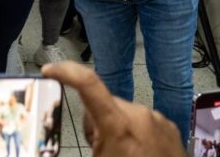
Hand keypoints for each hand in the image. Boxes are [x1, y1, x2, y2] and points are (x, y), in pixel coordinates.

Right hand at [42, 62, 183, 156]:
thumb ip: (89, 138)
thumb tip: (81, 130)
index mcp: (118, 125)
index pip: (88, 84)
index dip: (66, 71)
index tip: (50, 70)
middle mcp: (139, 115)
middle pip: (104, 104)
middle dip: (96, 121)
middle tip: (98, 147)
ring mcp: (157, 119)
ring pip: (123, 112)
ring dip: (117, 127)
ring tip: (122, 154)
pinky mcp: (169, 127)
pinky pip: (143, 121)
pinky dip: (136, 133)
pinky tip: (138, 153)